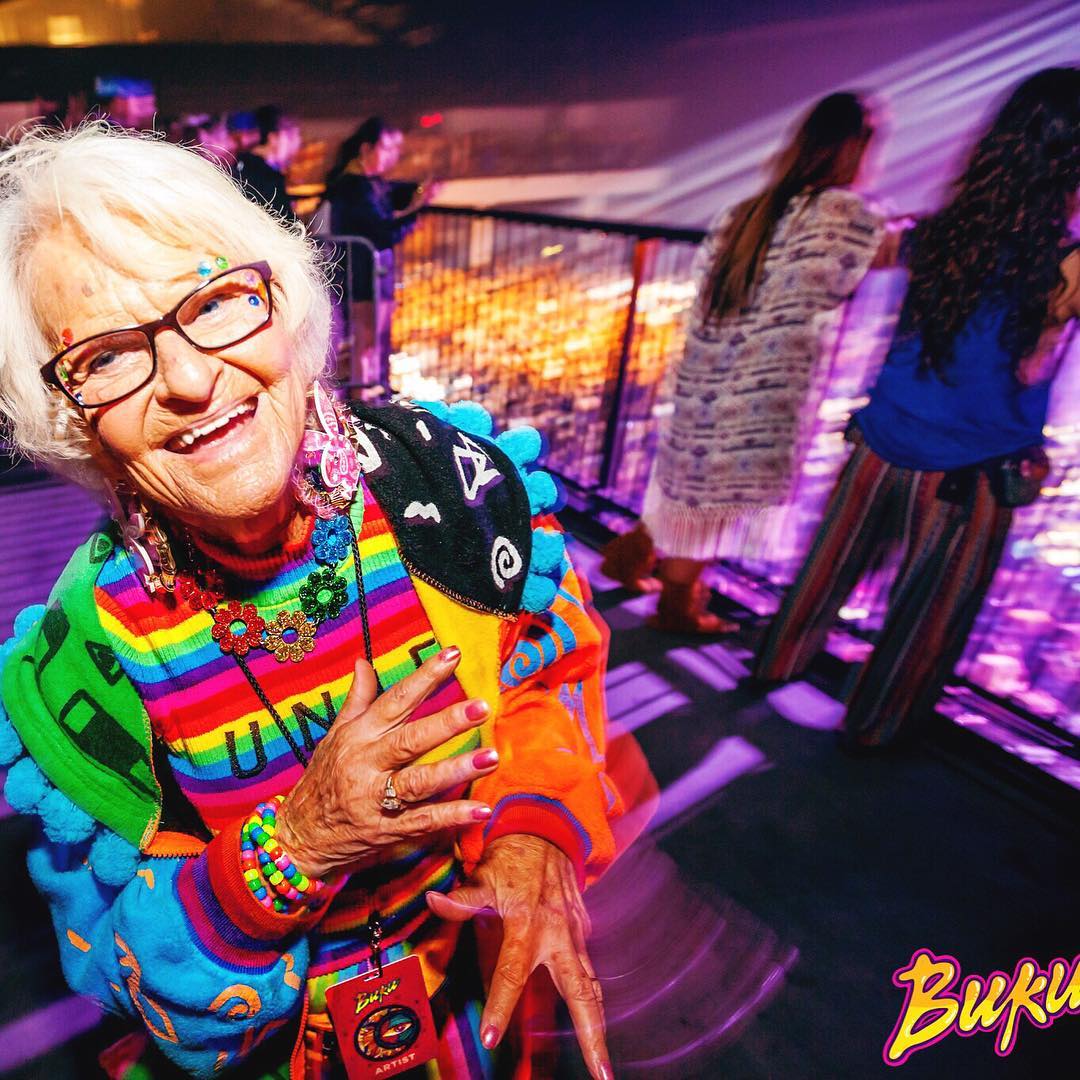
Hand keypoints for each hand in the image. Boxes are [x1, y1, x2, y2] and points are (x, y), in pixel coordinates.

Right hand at [276, 648, 497, 879]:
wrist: (297, 836)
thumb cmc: (321, 780)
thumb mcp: (334, 736)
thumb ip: (357, 701)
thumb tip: (362, 662)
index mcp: (358, 736)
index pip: (396, 700)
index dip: (425, 677)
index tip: (453, 655)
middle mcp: (367, 764)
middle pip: (410, 739)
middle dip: (447, 723)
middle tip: (481, 707)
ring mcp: (376, 799)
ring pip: (419, 781)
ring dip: (456, 769)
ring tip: (491, 756)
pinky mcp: (386, 830)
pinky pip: (422, 822)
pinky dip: (451, 817)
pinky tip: (481, 810)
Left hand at [427, 835, 611, 1079]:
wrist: (547, 831)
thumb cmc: (511, 858)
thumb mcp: (483, 876)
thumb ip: (462, 899)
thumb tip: (433, 902)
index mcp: (529, 925)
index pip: (513, 974)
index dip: (500, 1006)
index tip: (490, 1037)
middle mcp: (559, 936)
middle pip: (581, 994)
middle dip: (592, 1036)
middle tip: (601, 1074)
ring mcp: (576, 936)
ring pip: (593, 988)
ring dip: (599, 1028)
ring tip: (604, 1067)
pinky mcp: (583, 933)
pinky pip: (591, 972)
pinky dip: (595, 1001)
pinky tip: (597, 1029)